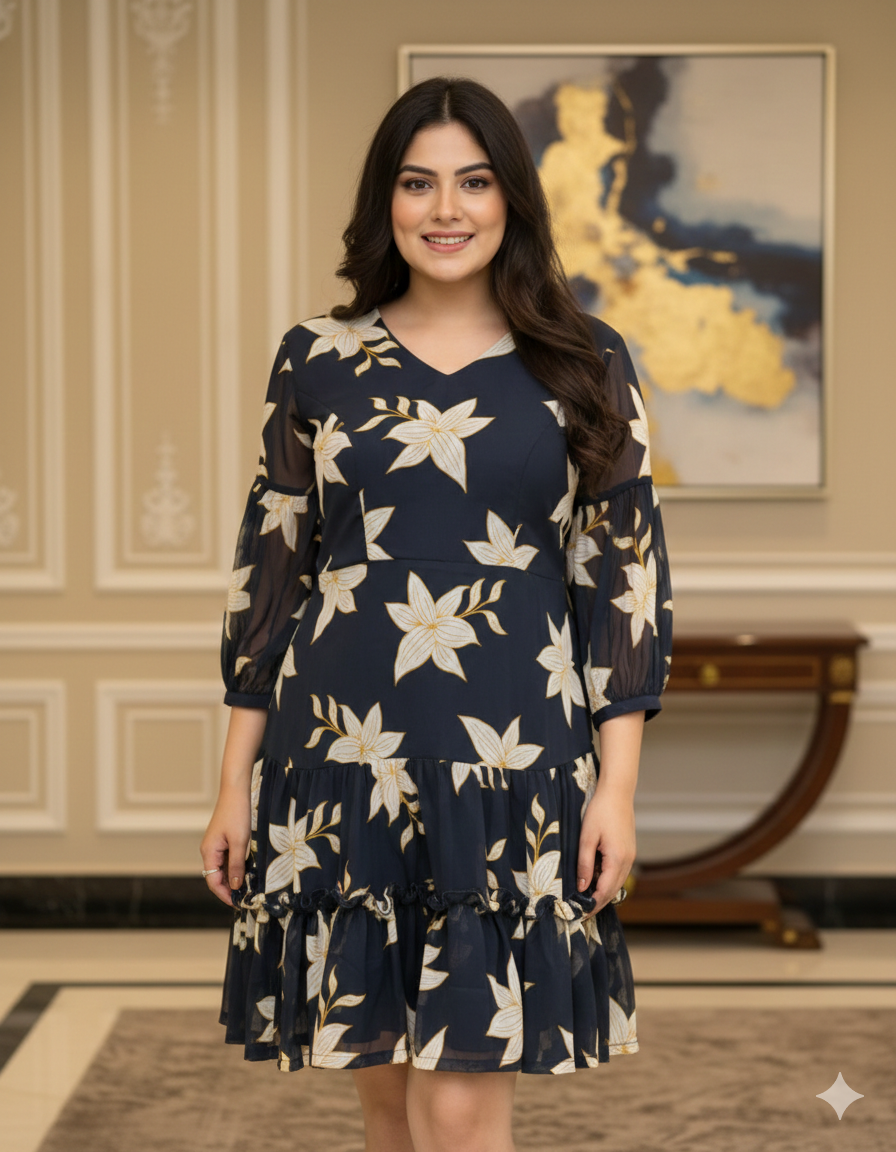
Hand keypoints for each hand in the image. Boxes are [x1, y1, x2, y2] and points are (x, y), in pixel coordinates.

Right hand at [200, 785, 250, 906]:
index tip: (238, 904)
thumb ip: (237, 865)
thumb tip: (235, 886)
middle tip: (246, 898)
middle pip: (217, 877)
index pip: (213, 882)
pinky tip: (248, 870)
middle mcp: (209, 850)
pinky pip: (227, 859)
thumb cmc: (237, 813)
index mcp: (209, 852)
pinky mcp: (223, 839)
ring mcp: (216, 845)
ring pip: (223, 868)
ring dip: (234, 878)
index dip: (225, 895)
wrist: (236, 790)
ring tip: (249, 887)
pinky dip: (236, 866)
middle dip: (230, 888)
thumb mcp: (239, 842)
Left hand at [576, 784, 635, 917]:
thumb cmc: (600, 811)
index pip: (605, 892)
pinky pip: (618, 873)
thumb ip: (584, 864)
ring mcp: (630, 856)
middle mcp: (628, 861)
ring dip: (602, 892)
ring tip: (584, 898)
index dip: (592, 905)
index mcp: (617, 860)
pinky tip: (594, 878)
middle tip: (580, 912)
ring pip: (617, 883)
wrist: (617, 793)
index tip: (579, 915)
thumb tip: (582, 888)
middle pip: (613, 891)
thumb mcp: (586, 837)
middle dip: (597, 903)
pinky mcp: (628, 851)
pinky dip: (607, 880)